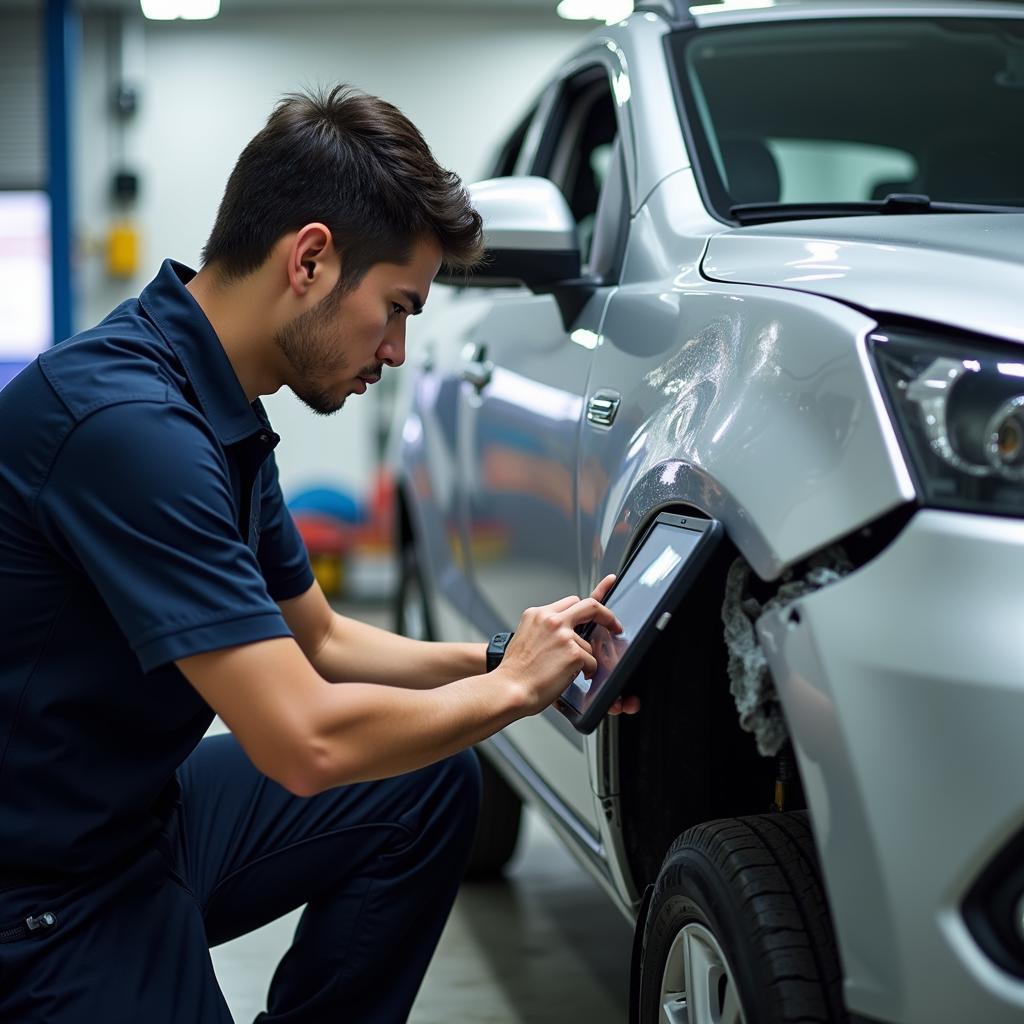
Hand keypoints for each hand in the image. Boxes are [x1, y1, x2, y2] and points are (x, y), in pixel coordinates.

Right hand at [498, 594, 621, 716]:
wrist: (509, 689)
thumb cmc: (516, 672)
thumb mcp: (526, 638)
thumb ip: (546, 629)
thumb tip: (569, 632)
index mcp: (538, 614)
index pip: (571, 601)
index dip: (588, 603)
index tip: (605, 590)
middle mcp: (551, 620)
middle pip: (590, 606)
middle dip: (607, 616)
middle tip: (615, 626)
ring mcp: (564, 635)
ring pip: (588, 644)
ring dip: (583, 658)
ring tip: (563, 671)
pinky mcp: (574, 653)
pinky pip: (591, 662)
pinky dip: (585, 672)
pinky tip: (568, 677)